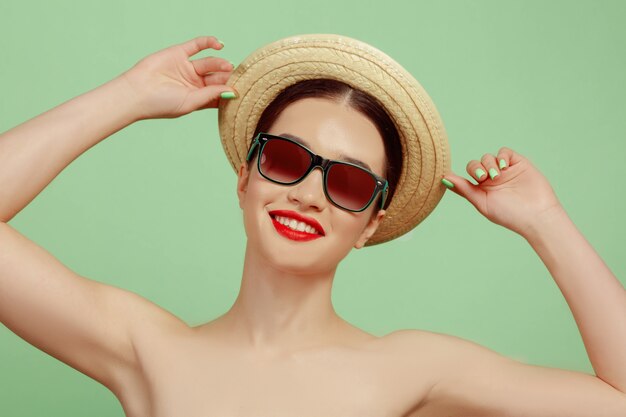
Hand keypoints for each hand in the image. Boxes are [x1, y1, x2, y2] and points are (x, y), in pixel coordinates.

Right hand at [118, 36, 235, 120]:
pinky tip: (220, 44)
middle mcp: (194, 82)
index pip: (219, 93)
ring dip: (220, 62)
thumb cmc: (161, 104)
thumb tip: (231, 91)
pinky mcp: (179, 53)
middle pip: (217, 77)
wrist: (137, 92)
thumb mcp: (191, 102)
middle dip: (227, 76)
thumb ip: (211, 95)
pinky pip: (197, 45)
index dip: (229, 91)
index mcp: (198, 97)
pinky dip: (209, 42)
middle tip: (237, 76)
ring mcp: (187, 67)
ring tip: (228, 66)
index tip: (241, 90)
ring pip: (210, 62)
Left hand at [441, 147, 563, 237]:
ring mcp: (506, 171)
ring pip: (488, 157)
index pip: (467, 176)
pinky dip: (501, 156)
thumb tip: (444, 178)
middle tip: (484, 178)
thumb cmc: (509, 214)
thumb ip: (465, 189)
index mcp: (482, 189)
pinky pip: (505, 152)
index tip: (461, 178)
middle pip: (476, 164)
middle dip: (477, 168)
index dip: (464, 174)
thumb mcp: (482, 202)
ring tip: (496, 176)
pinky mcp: (519, 164)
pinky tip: (503, 166)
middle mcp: (492, 179)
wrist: (536, 215)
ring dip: (489, 164)